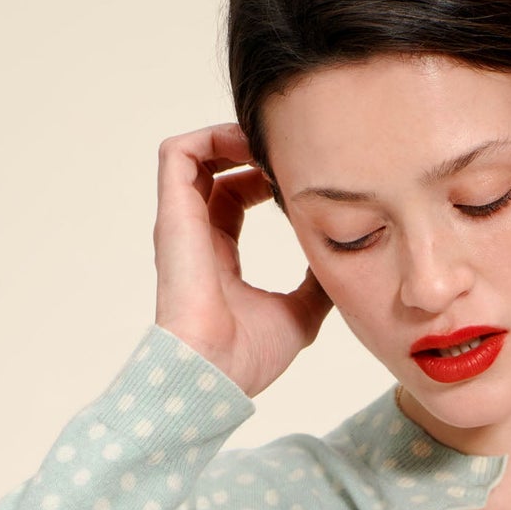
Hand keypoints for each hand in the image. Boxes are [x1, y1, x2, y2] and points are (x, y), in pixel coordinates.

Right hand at [152, 121, 333, 396]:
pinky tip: (249, 147)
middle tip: (289, 151)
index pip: (235, 201)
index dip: (264, 180)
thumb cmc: (247, 355)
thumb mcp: (300, 314)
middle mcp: (196, 236)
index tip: (299, 177)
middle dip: (251, 152)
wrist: (214, 372)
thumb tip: (337, 260)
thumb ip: (316, 285)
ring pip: (195, 155)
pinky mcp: (172, 214)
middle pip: (216, 172)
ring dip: (231, 138)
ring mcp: (181, 224)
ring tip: (269, 141)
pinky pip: (177, 153)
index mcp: (220, 258)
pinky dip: (211, 138)